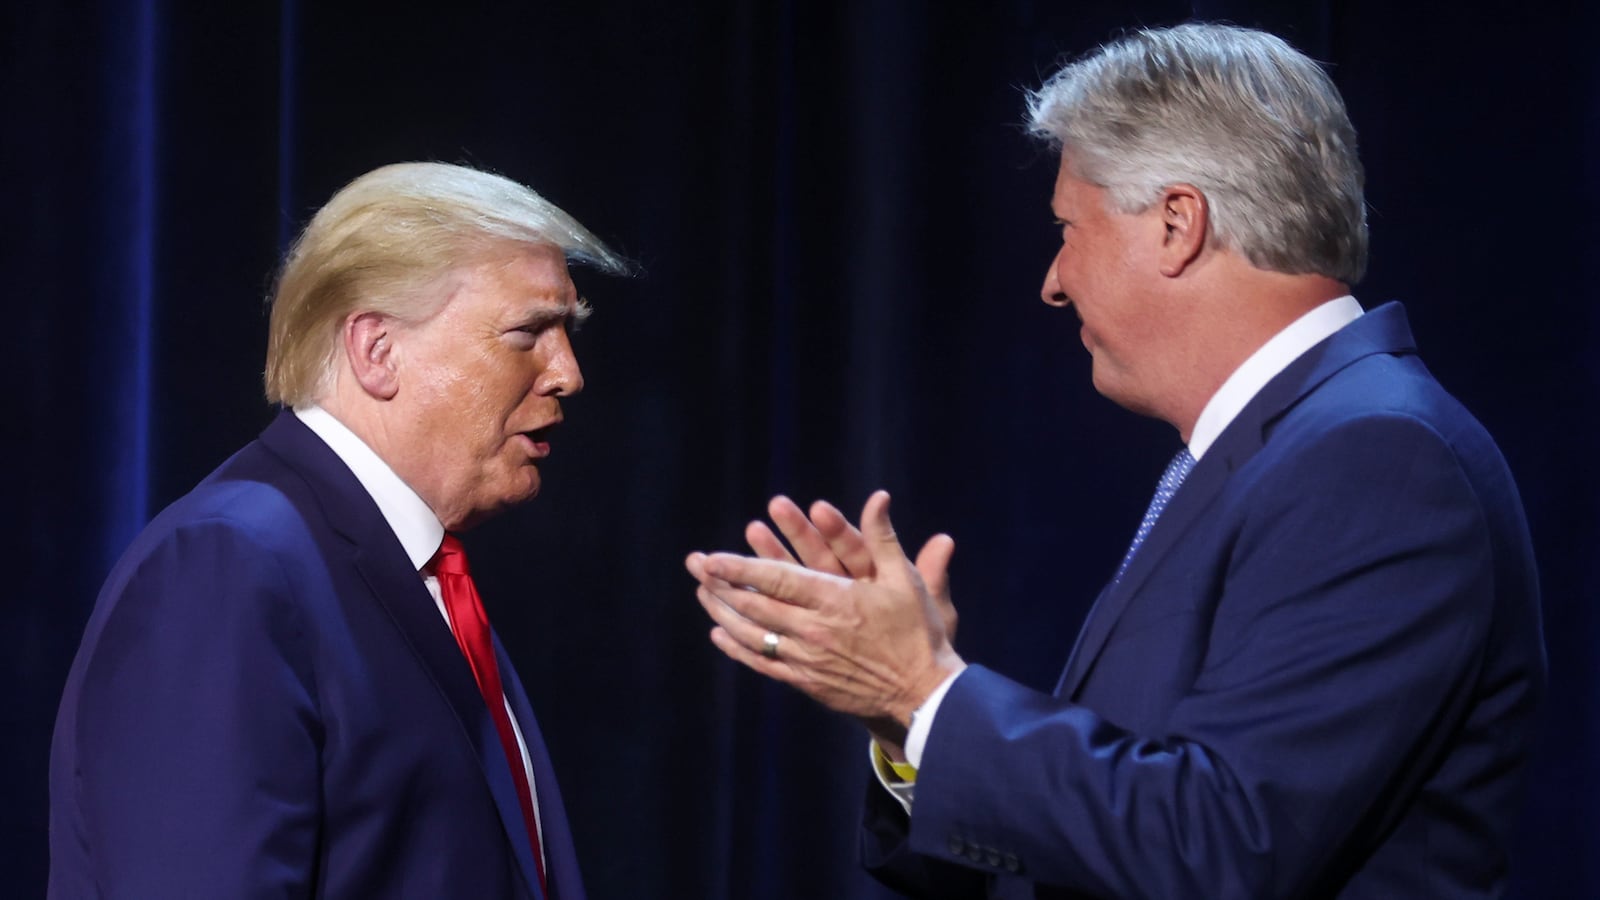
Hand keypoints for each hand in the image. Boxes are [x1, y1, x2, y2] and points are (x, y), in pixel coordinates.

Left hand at [686, 491, 963, 739]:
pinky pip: (763, 663)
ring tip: (701, 594)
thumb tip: (878, 496)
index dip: (740, 568)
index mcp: (836, 600)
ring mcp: (807, 658)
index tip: (712, 558)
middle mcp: (815, 630)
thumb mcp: (905, 580)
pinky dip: (737, 648)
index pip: (777, 580)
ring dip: (723, 612)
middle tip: (695, 567)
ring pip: (753, 634)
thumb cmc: (918, 632)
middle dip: (721, 584)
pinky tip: (721, 635)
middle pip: (755, 605)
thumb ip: (883, 538)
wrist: (923, 694)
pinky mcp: (806, 682)